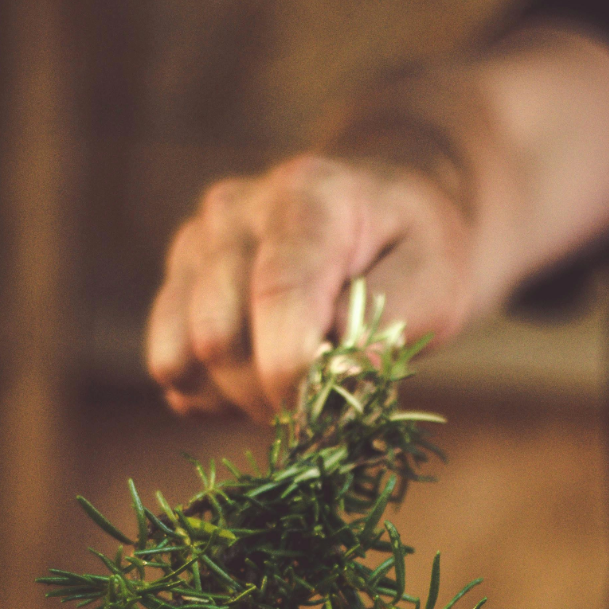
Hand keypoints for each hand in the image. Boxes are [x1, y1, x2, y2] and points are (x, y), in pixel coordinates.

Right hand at [146, 153, 473, 419]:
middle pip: (217, 338)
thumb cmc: (416, 249)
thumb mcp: (436, 282)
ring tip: (296, 385)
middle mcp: (233, 213)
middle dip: (272, 394)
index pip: (276, 296)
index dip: (296, 372)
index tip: (331, 411)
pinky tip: (262, 379)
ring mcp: (194, 246)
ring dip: (241, 400)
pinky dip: (216, 397)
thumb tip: (335, 378)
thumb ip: (388, 328)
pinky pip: (173, 370)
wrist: (384, 213)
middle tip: (326, 400)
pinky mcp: (175, 285)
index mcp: (305, 197)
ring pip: (184, 360)